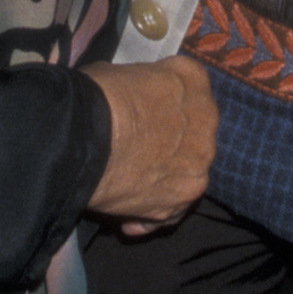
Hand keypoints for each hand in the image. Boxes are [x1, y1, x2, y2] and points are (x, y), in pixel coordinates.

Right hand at [83, 53, 217, 233]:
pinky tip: (127, 220)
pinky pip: (170, 210)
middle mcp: (206, 120)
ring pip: (184, 172)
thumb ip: (136, 88)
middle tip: (135, 148)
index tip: (139, 109)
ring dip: (161, 180)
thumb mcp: (115, 73)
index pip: (185, 85)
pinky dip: (150, 215)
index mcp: (192, 80)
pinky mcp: (184, 197)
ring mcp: (199, 162)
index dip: (160, 100)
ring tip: (127, 189)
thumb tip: (126, 97)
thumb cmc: (96, 97)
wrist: (86, 139)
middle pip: (191, 131)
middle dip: (168, 140)